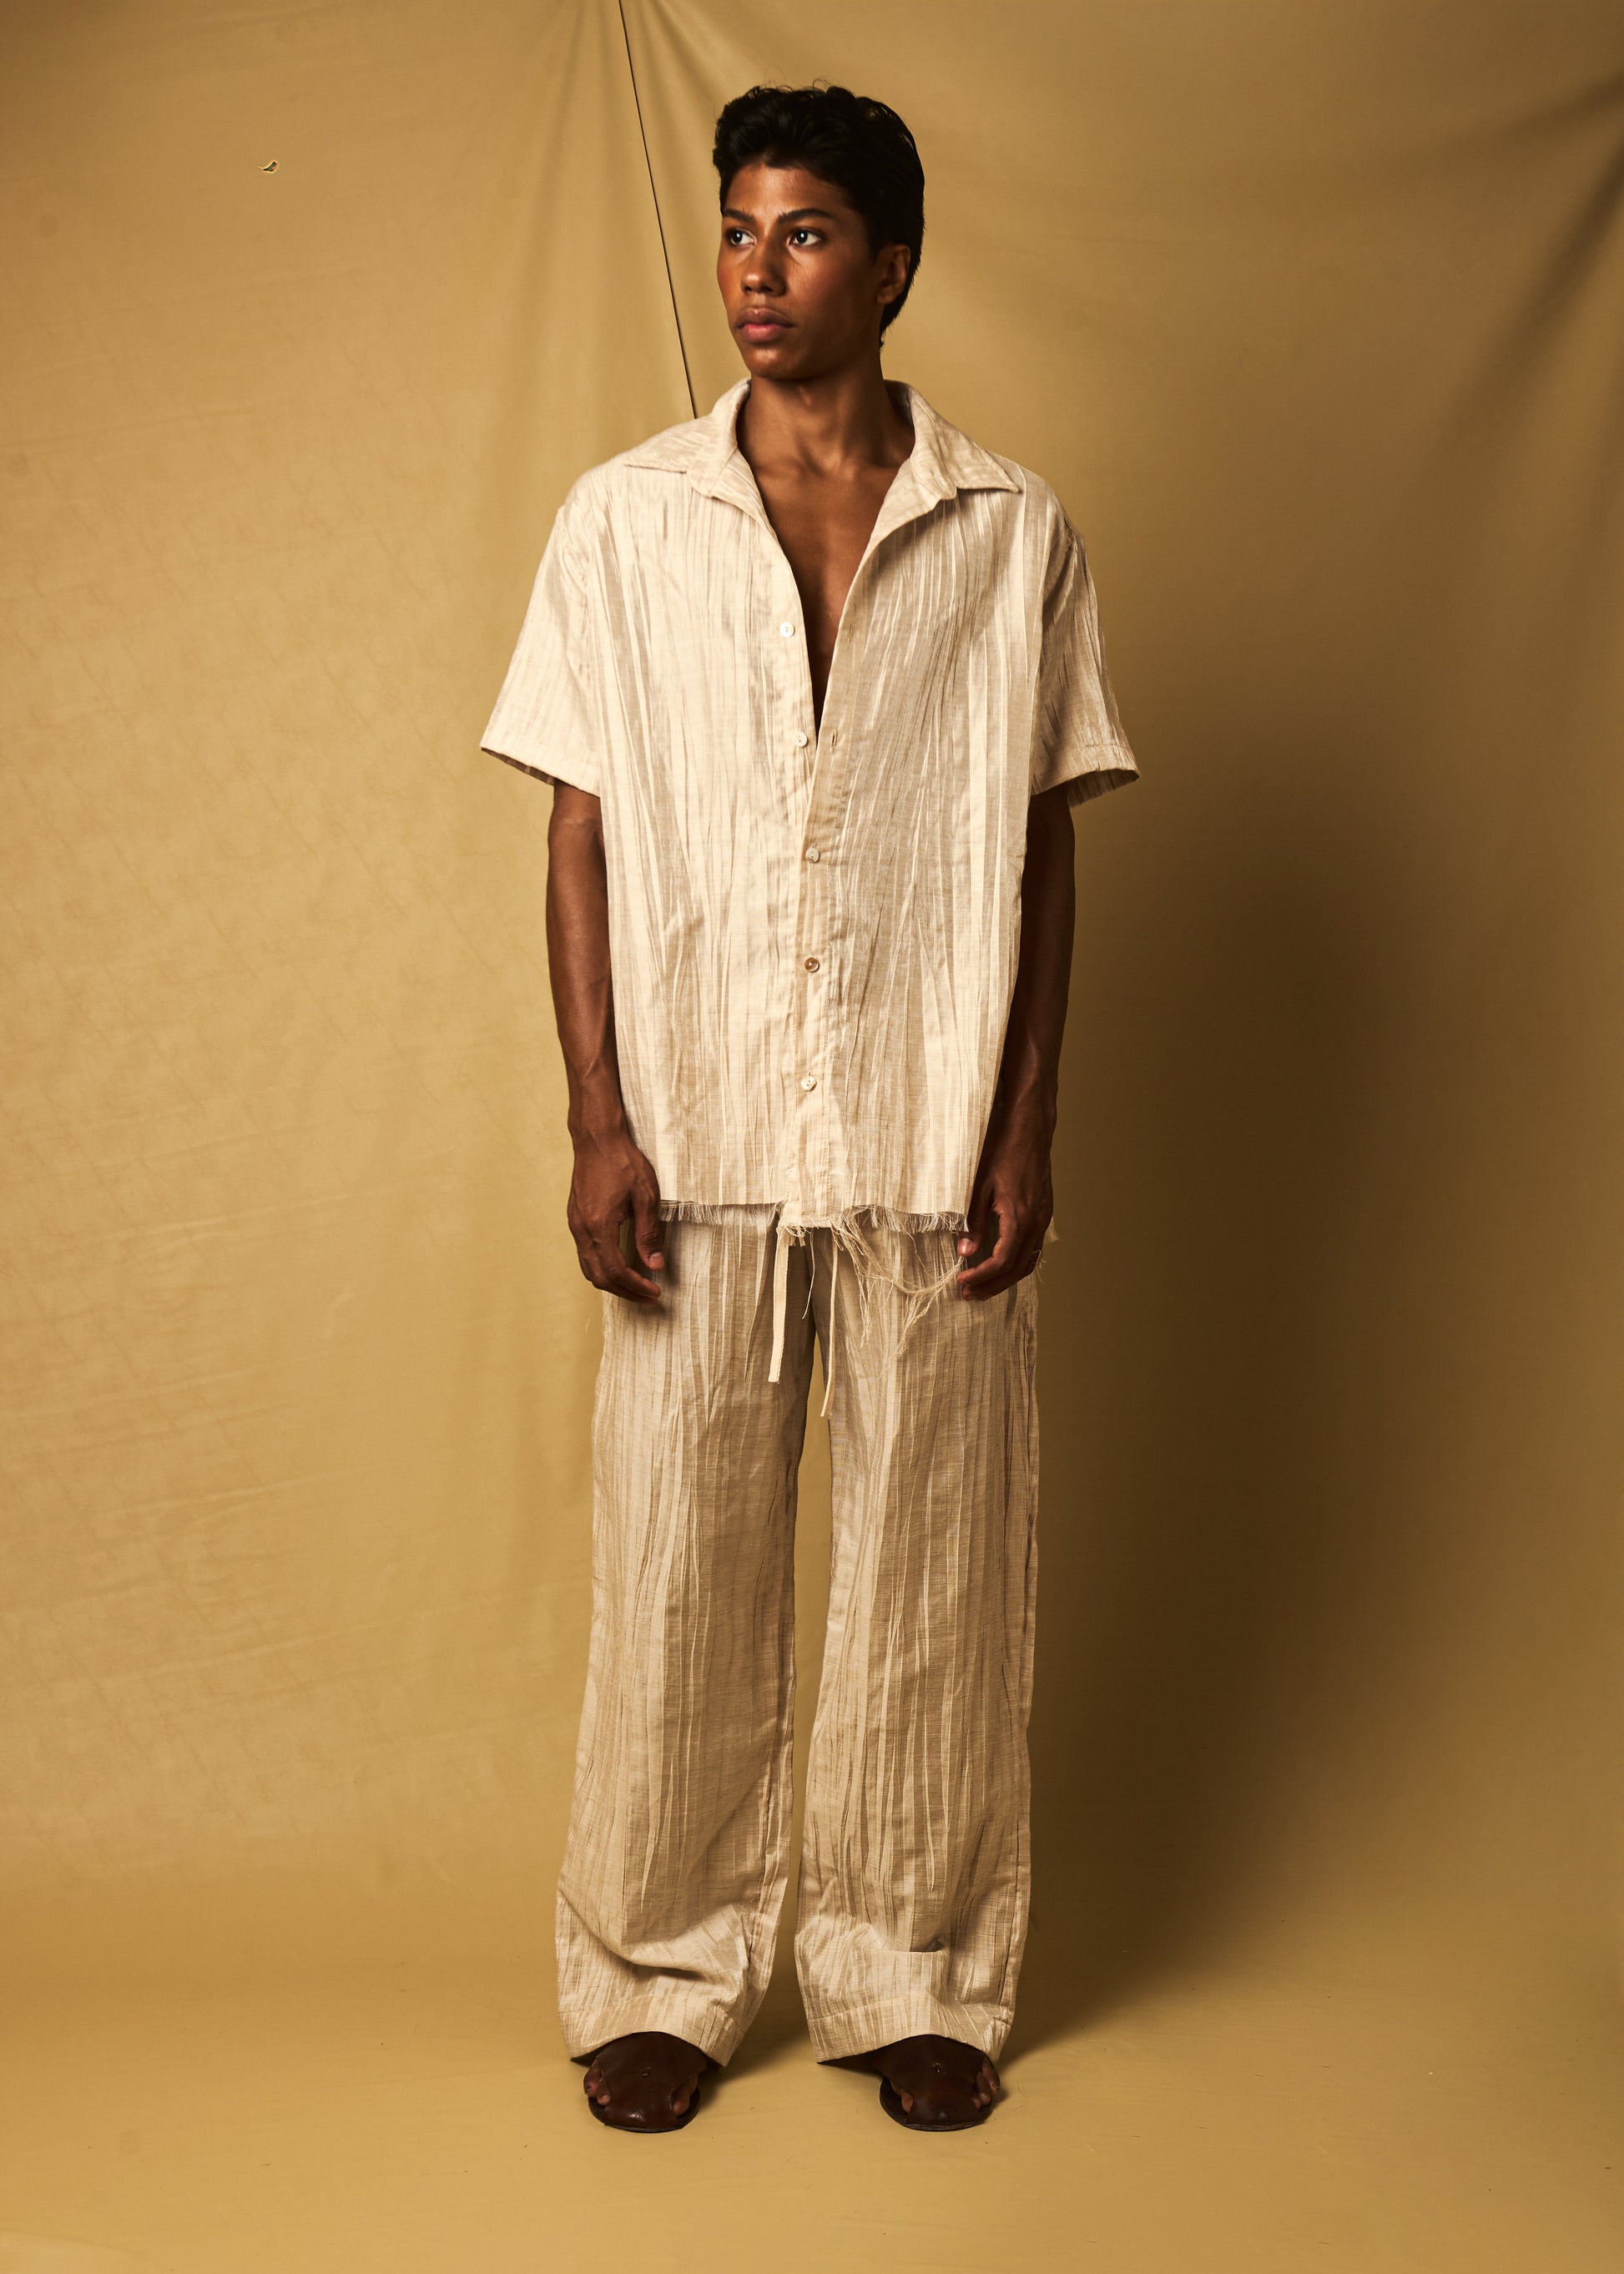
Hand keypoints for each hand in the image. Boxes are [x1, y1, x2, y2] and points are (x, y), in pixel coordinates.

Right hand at [568, 1123, 665, 1302]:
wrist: (597, 1139)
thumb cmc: (623, 1162)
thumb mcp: (646, 1196)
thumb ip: (649, 1234)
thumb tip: (654, 1265)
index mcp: (599, 1225)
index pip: (615, 1271)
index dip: (636, 1286)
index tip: (654, 1291)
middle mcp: (582, 1229)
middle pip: (598, 1277)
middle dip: (624, 1291)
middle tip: (648, 1296)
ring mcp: (575, 1225)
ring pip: (588, 1268)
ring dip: (612, 1282)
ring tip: (636, 1285)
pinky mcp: (575, 1219)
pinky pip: (585, 1255)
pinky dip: (602, 1268)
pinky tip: (620, 1265)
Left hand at [956, 1112, 1052, 1299]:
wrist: (1030, 1132)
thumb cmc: (1003, 1153)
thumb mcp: (980, 1187)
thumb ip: (973, 1223)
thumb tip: (964, 1252)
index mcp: (1019, 1218)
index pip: (1001, 1261)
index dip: (980, 1277)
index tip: (961, 1282)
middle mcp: (1036, 1223)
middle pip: (1016, 1269)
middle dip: (992, 1286)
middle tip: (969, 1295)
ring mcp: (1044, 1220)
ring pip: (1028, 1263)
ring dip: (1006, 1279)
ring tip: (983, 1288)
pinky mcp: (1044, 1214)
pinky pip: (1035, 1250)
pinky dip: (1018, 1265)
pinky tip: (1002, 1267)